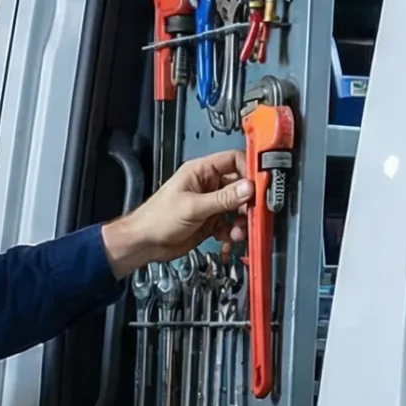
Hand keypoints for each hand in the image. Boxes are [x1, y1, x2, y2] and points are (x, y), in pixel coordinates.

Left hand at [101, 149, 252, 275]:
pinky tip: (229, 239)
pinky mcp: (210, 221)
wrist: (144, 244)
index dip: (249, 170)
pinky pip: (229, 223)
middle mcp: (208, 185)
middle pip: (240, 186)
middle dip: (248, 201)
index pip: (233, 160)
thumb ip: (223, 198)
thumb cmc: (157, 219)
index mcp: (200, 172)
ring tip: (238, 231)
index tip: (260, 184)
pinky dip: (232, 232)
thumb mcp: (193, 207)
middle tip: (253, 213)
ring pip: (237, 207)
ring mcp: (210, 204)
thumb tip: (248, 188)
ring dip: (241, 220)